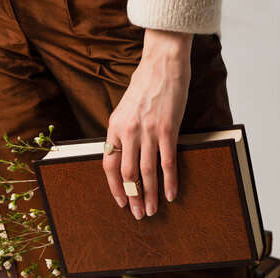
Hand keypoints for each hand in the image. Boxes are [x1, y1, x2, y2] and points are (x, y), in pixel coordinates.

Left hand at [103, 28, 192, 218]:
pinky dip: (169, 181)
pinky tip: (171, 195)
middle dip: (132, 198)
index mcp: (114, 127)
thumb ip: (122, 132)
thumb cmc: (145, 84)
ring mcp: (147, 132)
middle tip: (138, 214)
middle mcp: (128, 132)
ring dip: (149, 195)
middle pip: (127, 174)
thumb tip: (123, 155)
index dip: (114, 187)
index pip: (108, 165)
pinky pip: (167, 162)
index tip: (120, 201)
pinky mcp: (167, 130)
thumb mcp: (124, 109)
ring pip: (146, 173)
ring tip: (152, 210)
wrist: (163, 62)